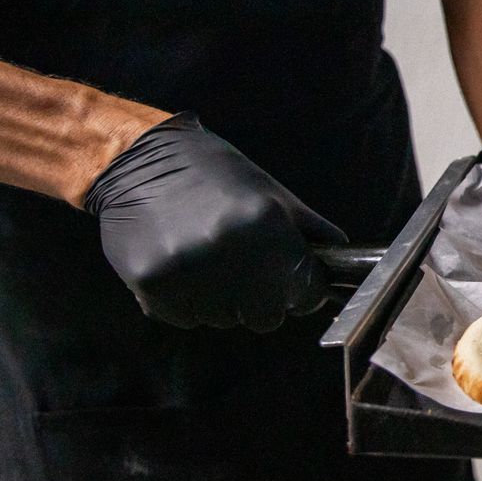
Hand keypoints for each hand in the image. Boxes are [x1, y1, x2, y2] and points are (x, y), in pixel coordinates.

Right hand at [84, 114, 344, 330]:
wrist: (136, 161)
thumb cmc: (212, 173)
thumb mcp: (271, 192)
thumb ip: (309, 230)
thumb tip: (345, 258)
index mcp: (264, 224)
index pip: (306, 292)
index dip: (304, 291)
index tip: (296, 286)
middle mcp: (227, 251)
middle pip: (266, 316)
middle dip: (264, 302)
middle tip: (248, 273)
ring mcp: (186, 271)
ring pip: (224, 320)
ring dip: (223, 302)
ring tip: (209, 261)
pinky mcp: (151, 285)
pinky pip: (185, 318)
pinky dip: (188, 303)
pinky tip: (183, 268)